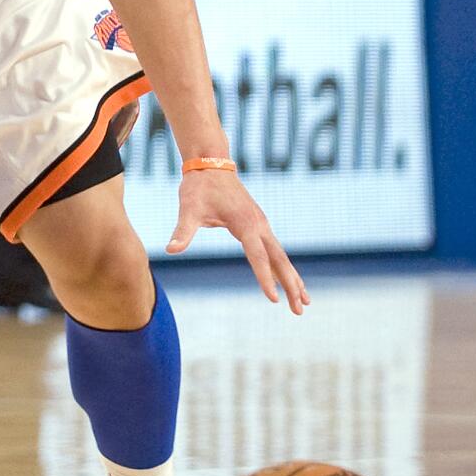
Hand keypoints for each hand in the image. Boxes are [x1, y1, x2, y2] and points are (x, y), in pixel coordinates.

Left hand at [166, 171, 308, 314]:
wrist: (210, 164)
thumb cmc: (199, 188)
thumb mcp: (188, 209)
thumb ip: (182, 231)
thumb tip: (170, 250)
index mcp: (245, 223)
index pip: (258, 256)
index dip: (265, 278)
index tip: (274, 299)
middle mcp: (259, 224)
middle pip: (279, 259)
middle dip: (291, 285)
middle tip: (300, 311)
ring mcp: (261, 224)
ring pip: (281, 255)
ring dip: (292, 278)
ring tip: (304, 301)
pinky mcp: (258, 223)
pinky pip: (274, 249)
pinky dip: (283, 267)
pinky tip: (288, 280)